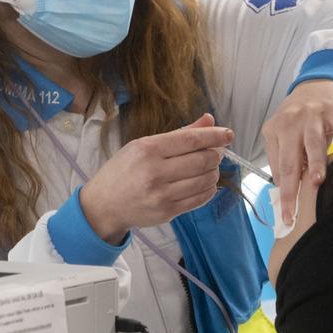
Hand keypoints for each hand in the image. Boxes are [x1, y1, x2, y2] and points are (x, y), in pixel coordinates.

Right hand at [81, 113, 231, 242]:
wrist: (104, 205)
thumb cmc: (124, 170)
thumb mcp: (143, 145)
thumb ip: (179, 134)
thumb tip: (209, 120)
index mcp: (148, 149)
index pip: (191, 139)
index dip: (215, 135)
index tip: (228, 134)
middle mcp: (155, 172)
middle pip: (203, 160)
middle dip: (216, 153)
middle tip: (216, 151)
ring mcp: (162, 194)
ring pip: (206, 180)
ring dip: (214, 171)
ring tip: (208, 167)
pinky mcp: (168, 212)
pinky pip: (200, 198)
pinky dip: (209, 189)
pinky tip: (204, 183)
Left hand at [261, 80, 332, 225]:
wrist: (317, 86)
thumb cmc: (298, 118)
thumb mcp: (282, 133)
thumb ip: (281, 157)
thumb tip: (284, 188)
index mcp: (275, 129)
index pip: (278, 166)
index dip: (283, 191)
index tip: (286, 214)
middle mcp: (291, 122)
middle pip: (290, 158)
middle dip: (293, 185)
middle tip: (294, 209)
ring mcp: (313, 115)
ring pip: (313, 142)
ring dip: (316, 162)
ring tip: (318, 181)